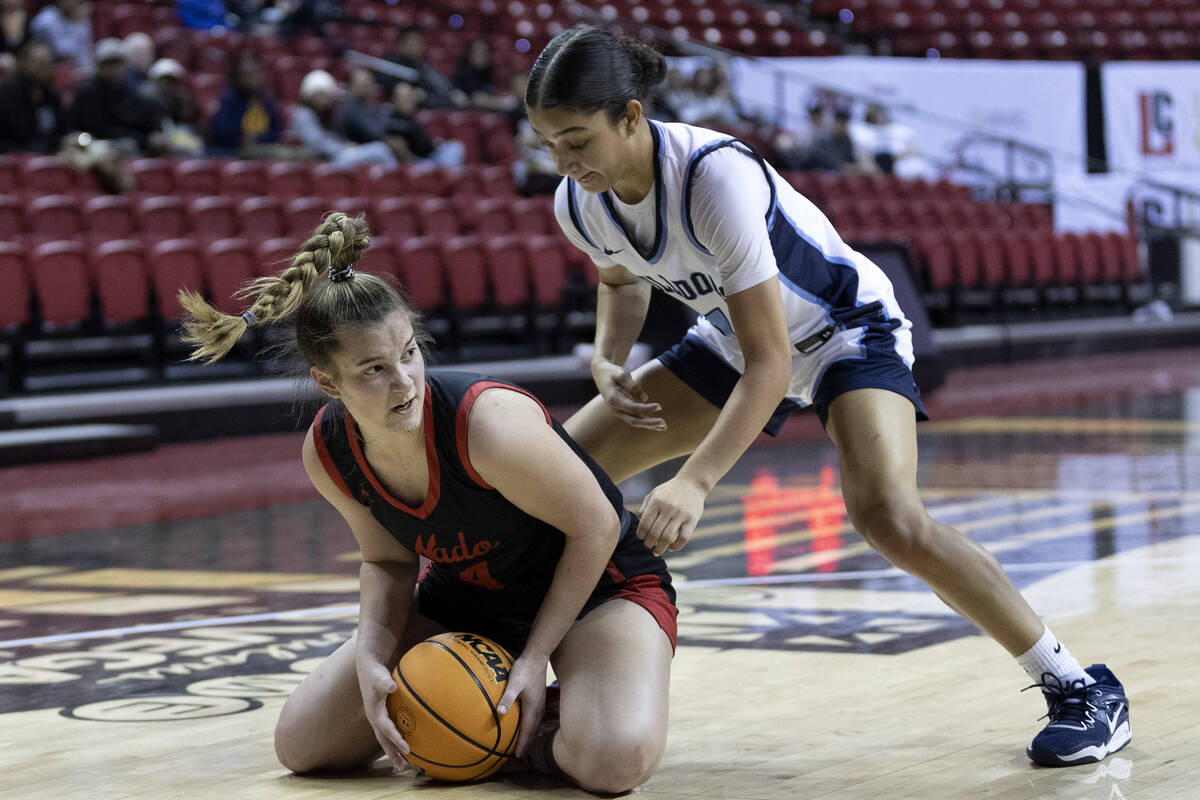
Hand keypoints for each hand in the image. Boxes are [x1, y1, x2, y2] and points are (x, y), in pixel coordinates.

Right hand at [356, 652, 410, 771]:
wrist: (368, 666)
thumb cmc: (375, 671)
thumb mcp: (379, 676)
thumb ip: (385, 682)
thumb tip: (392, 686)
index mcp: (374, 712)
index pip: (386, 730)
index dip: (396, 740)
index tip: (407, 749)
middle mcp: (375, 718)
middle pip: (384, 740)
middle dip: (392, 754)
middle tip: (403, 768)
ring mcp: (377, 717)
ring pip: (385, 738)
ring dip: (393, 751)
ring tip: (403, 764)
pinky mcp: (381, 714)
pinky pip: (389, 731)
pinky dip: (395, 740)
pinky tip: (405, 744)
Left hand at [496, 652, 547, 756]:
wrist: (537, 657)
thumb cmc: (524, 669)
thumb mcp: (513, 683)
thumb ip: (507, 698)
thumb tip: (500, 712)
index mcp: (532, 708)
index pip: (527, 731)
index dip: (522, 744)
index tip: (517, 756)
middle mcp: (538, 708)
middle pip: (533, 731)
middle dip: (527, 743)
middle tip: (519, 754)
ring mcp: (540, 702)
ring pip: (536, 724)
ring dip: (530, 735)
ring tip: (523, 742)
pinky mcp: (539, 697)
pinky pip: (536, 717)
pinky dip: (531, 725)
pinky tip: (527, 723)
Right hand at [593, 359, 665, 430]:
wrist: (601, 372)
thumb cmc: (612, 371)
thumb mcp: (621, 373)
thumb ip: (632, 385)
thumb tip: (645, 398)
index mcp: (613, 399)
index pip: (632, 408)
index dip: (646, 409)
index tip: (659, 406)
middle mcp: (615, 408)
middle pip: (634, 420)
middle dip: (649, 423)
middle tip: (664, 423)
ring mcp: (619, 411)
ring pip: (635, 421)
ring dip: (650, 425)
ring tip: (665, 427)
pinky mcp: (624, 410)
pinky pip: (636, 418)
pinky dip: (647, 422)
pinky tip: (658, 425)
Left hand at [637, 475, 706, 555]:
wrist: (692, 483)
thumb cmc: (669, 491)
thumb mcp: (654, 494)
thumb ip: (644, 508)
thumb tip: (640, 526)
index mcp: (656, 501)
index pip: (644, 524)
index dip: (641, 535)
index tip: (642, 537)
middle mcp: (668, 508)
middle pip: (654, 533)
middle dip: (649, 543)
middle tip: (648, 545)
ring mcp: (681, 514)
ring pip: (668, 538)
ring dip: (660, 548)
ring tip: (657, 551)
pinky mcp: (692, 519)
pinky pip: (683, 538)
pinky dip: (676, 547)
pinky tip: (672, 547)